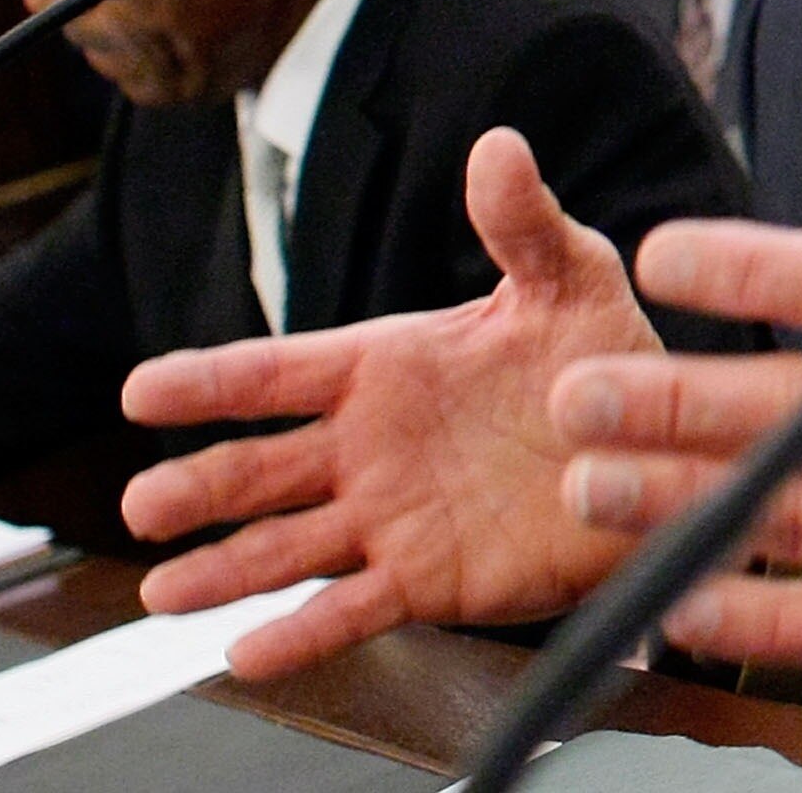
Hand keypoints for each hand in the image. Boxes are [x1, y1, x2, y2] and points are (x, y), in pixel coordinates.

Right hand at [118, 128, 659, 678]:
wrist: (660, 449)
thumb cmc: (604, 354)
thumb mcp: (570, 278)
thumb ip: (523, 222)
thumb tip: (498, 146)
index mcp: (387, 368)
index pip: (279, 373)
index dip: (210, 381)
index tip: (141, 390)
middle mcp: (371, 446)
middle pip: (262, 469)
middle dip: (199, 484)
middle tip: (144, 503)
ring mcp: (391, 516)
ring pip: (286, 548)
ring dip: (224, 570)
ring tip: (162, 592)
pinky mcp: (428, 578)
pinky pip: (351, 610)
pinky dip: (299, 635)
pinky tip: (245, 654)